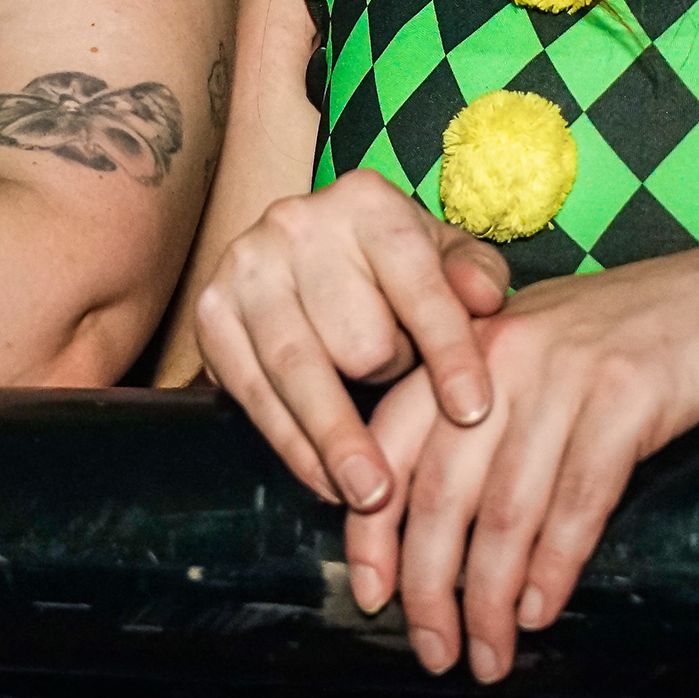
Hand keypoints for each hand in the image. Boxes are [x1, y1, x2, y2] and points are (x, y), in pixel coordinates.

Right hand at [191, 172, 507, 507]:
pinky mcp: (210, 312)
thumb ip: (476, 274)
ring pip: (301, 374)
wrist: (306, 252)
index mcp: (366, 202)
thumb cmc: (392, 267)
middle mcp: (296, 223)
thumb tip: (488, 298)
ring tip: (373, 495)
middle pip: (358, 341)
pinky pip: (254, 395)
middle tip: (399, 396)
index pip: (419, 288)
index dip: (450, 354)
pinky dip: (291, 444)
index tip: (471, 412)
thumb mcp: (444, 257)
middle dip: (386, 380)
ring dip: (339, 441)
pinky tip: (324, 478)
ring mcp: (245, 266)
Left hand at [343, 243, 698, 678]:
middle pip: (442, 490)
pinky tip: (539, 613)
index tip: (370, 598)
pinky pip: (578, 501)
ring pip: (507, 509)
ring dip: (490, 600)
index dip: (372, 529)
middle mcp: (503, 354)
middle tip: (434, 653)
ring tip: (488, 658)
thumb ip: (477, 414)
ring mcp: (564, 372)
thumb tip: (425, 524)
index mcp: (465, 346)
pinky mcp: (628, 395)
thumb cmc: (627, 342)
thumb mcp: (535, 358)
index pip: (391, 445)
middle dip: (428, 587)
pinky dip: (554, 568)